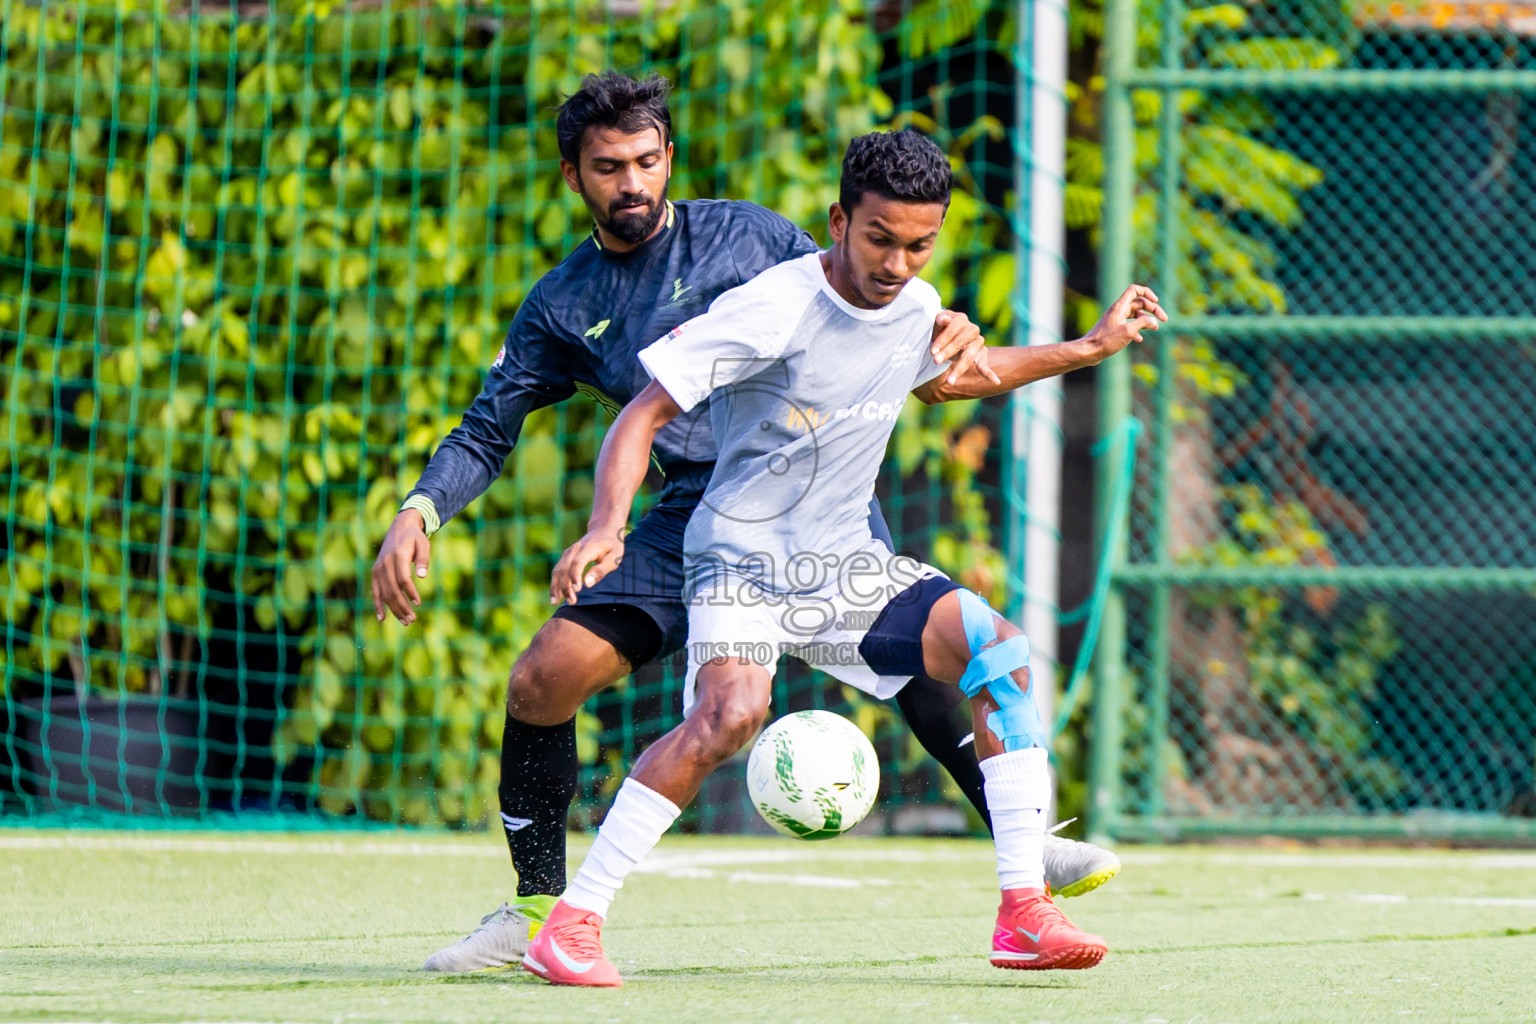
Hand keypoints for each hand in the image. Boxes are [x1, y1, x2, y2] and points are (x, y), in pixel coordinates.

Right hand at [371, 509, 430, 624]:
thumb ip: (424, 559)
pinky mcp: (375, 572)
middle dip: (402, 606)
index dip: (410, 592)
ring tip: (405, 621)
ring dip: (394, 609)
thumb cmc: (415, 538)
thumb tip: (422, 576)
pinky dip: (378, 605)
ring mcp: (378, 569)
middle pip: (392, 589)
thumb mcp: (424, 544)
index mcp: (397, 556)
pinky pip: (375, 591)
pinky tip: (382, 618)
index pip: (402, 578)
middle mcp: (385, 563)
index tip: (418, 602)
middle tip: (412, 620)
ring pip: (384, 593)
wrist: (399, 528)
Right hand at [550, 526, 624, 606]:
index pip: (578, 562)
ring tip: (556, 602)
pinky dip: (554, 583)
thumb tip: (587, 584)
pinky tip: (555, 597)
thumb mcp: (613, 558)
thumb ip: (600, 570)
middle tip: (572, 602)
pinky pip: (557, 571)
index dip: (575, 576)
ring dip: (556, 586)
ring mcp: (568, 553)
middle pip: (565, 568)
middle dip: (565, 586)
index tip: (577, 590)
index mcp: (589, 548)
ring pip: (558, 570)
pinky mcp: (565, 557)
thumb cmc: (612, 547)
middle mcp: (575, 549)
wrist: (603, 530)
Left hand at [931, 309, 1001, 387]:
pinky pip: (984, 365)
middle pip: (960, 342)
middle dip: (947, 353)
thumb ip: (940, 321)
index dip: (942, 340)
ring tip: (949, 381)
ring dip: (958, 369)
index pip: (952, 329)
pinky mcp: (981, 354)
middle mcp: (972, 330)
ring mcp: (978, 343)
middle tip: (935, 361)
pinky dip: (990, 374)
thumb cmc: (941, 329)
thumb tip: (942, 319)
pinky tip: (996, 381)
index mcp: (961, 319)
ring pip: (968, 357)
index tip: (932, 351)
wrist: (949, 335)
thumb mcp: (937, 323)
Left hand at [1084, 285, 1166, 361]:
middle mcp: (1118, 310)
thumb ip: (1143, 324)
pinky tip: (1140, 339)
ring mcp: (1115, 320)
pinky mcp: (1114, 329)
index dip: (1147, 293)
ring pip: (1135, 315)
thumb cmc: (1106, 341)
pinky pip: (1128, 325)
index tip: (1156, 302)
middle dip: (1153, 310)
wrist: (1088, 352)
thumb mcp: (1128, 331)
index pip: (1135, 290)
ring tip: (1155, 329)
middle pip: (1139, 303)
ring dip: (1146, 320)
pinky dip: (1137, 330)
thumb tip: (1154, 322)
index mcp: (1120, 306)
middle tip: (1164, 320)